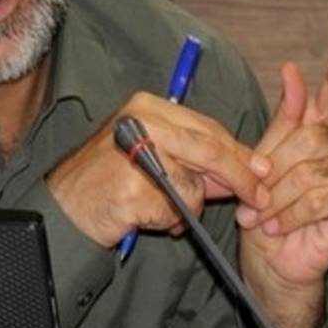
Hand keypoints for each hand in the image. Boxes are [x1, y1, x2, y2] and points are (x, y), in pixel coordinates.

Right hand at [48, 91, 270, 247]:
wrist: (65, 207)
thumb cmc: (107, 179)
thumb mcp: (151, 155)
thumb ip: (194, 158)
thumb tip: (246, 169)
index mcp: (148, 107)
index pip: (208, 128)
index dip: (239, 152)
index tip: (262, 171)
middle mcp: (143, 123)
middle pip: (211, 150)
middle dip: (241, 177)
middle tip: (259, 197)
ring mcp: (138, 155)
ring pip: (194, 185)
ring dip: (186, 205)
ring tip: (156, 206)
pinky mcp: (136, 189)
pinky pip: (175, 211)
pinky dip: (168, 220)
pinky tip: (143, 215)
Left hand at [236, 36, 327, 327]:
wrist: (271, 253)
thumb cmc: (263, 204)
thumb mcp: (262, 156)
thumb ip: (282, 119)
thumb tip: (293, 73)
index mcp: (318, 126)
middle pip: (311, 136)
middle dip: (274, 166)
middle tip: (253, 191)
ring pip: (311, 170)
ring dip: (277, 197)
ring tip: (260, 214)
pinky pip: (319, 198)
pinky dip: (289, 214)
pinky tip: (277, 225)